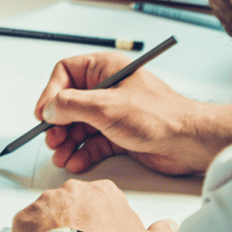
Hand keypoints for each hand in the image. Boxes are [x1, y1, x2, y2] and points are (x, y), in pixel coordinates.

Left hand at [13, 178, 175, 231]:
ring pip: (49, 214)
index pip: (104, 201)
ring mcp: (45, 202)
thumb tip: (168, 226)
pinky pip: (27, 227)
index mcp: (104, 192)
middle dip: (77, 222)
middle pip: (75, 204)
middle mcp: (73, 190)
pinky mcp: (23, 218)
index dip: (104, 223)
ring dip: (54, 230)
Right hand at [36, 52, 219, 175]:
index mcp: (106, 69)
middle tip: (52, 140)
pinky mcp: (119, 134)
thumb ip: (71, 106)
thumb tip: (50, 108)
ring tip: (61, 156)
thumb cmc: (159, 116)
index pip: (66, 73)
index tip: (43, 114)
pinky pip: (92, 143)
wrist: (188, 142)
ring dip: (67, 142)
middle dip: (58, 124)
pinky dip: (82, 153)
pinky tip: (76, 162)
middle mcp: (108, 89)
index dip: (51, 93)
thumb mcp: (106, 107)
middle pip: (69, 103)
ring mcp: (113, 112)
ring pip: (79, 126)